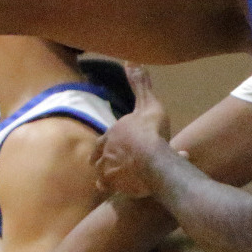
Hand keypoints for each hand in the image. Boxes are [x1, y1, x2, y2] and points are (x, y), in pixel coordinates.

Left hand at [93, 66, 174, 198]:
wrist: (153, 159)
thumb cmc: (150, 130)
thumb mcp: (147, 103)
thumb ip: (139, 84)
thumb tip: (131, 60)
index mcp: (110, 135)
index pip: (102, 141)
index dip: (108, 143)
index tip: (115, 146)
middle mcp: (104, 154)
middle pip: (98, 159)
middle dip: (106, 160)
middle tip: (118, 162)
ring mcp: (108, 173)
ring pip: (103, 176)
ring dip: (112, 176)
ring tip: (125, 178)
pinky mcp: (116, 188)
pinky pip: (113, 190)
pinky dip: (121, 189)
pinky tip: (131, 189)